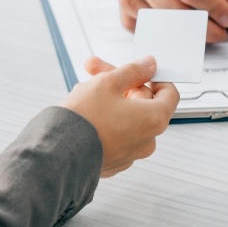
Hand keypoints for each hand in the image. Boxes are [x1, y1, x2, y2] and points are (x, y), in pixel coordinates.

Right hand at [61, 56, 178, 176]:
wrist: (58, 154)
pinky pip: (114, 134)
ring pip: (125, 117)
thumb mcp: (108, 82)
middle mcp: (147, 140)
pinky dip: (103, 120)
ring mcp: (130, 154)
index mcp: (154, 119)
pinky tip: (83, 111)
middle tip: (93, 69)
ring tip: (81, 90)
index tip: (137, 69)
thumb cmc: (85, 119)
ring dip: (107, 99)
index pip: (169, 93)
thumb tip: (149, 64)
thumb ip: (133, 70)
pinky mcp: (113, 161)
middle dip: (119, 83)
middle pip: (142, 102)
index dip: (153, 76)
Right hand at [119, 0, 227, 43]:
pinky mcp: (125, 16)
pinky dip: (172, 35)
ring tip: (206, 28)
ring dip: (191, 34)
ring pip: (167, 28)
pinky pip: (154, 35)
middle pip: (178, 13)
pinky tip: (181, 25)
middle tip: (223, 33)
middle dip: (206, 28)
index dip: (213, 7)